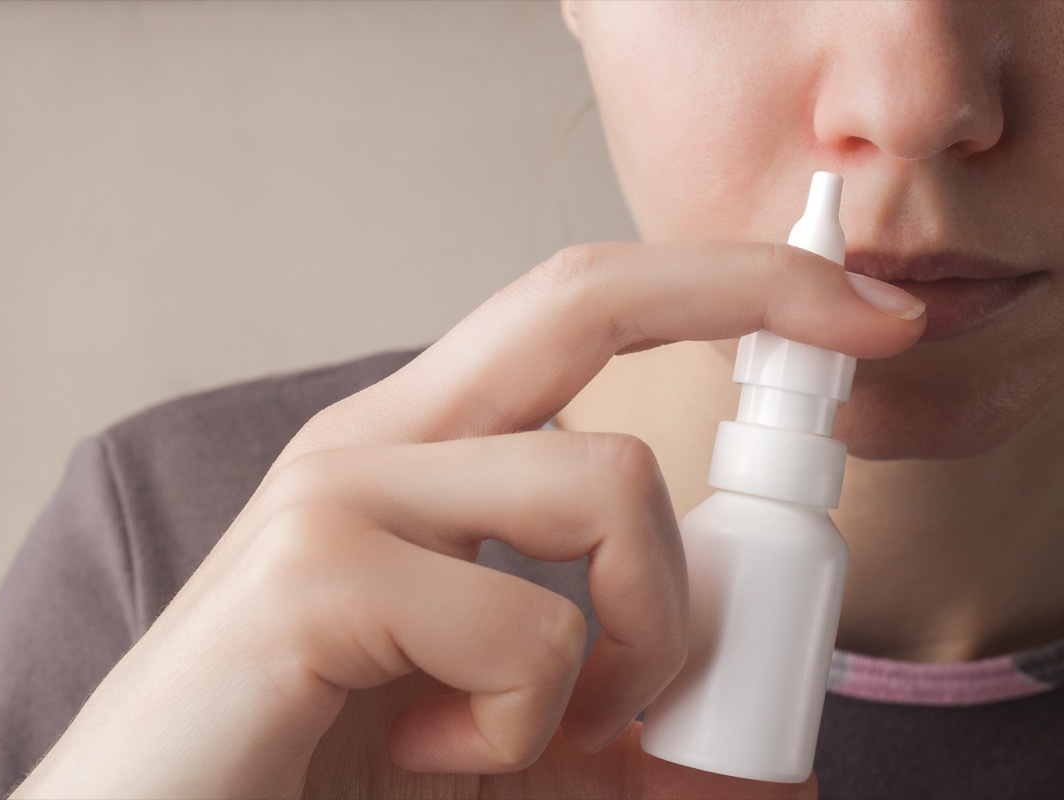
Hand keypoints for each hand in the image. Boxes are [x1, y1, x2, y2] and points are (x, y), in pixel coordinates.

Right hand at [13, 242, 921, 798]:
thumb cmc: (316, 771)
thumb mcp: (505, 748)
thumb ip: (621, 738)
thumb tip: (769, 766)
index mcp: (422, 451)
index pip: (579, 307)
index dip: (723, 284)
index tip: (857, 309)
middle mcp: (379, 441)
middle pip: (582, 296)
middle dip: (749, 291)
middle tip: (877, 328)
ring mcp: (340, 495)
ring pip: (602, 485)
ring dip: (636, 634)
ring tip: (551, 718)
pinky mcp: (314, 575)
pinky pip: (526, 633)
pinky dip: (524, 729)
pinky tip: (432, 753)